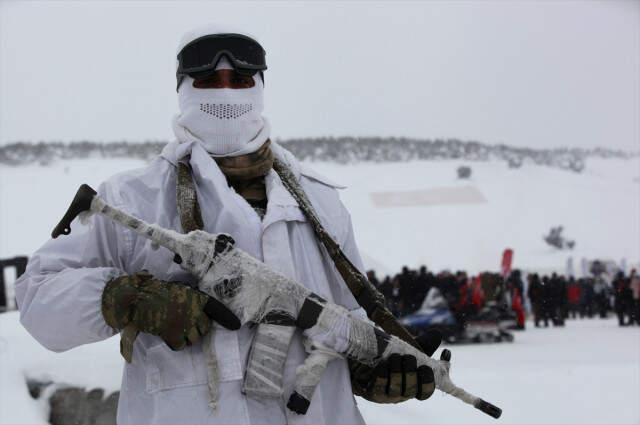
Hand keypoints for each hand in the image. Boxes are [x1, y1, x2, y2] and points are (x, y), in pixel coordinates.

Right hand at [102, 271, 239, 350]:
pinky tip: (167, 335)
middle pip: (205, 328)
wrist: (136, 297)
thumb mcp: (178, 290)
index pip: (216, 309)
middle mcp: (193, 310)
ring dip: (187, 338)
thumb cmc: (155, 291)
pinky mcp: (172, 334)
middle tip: (186, 326)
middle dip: (198, 330)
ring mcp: (184, 323)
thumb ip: (191, 300)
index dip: (227, 318)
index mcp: (195, 297)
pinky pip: (181, 346)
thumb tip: (202, 313)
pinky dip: (175, 344)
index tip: (237, 326)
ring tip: (176, 329)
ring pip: (195, 339)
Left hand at [349, 330, 441, 403]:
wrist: (361, 359)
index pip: (426, 390)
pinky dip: (383, 375)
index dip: (430, 380)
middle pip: (412, 390)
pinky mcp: (372, 392)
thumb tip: (438, 334)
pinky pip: (379, 387)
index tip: (428, 364)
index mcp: (413, 385)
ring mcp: (387, 395)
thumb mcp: (406, 349)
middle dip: (412, 373)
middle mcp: (401, 393)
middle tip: (408, 357)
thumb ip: (422, 344)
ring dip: (398, 372)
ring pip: (397, 389)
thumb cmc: (389, 356)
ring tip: (395, 357)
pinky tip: (382, 364)